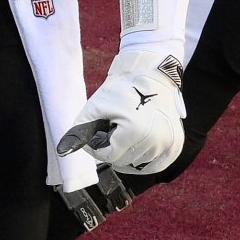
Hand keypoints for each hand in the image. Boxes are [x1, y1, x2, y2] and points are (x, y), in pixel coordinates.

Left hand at [57, 49, 187, 175]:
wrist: (152, 73)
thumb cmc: (122, 88)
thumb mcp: (96, 106)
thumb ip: (79, 130)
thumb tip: (63, 151)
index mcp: (135, 132)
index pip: (109, 156)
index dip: (97, 147)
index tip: (95, 133)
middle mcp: (156, 141)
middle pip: (123, 162)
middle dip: (111, 149)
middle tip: (110, 130)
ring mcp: (169, 144)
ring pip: (138, 165)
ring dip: (127, 153)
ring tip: (125, 132)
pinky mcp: (176, 145)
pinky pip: (155, 165)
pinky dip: (143, 161)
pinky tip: (135, 147)